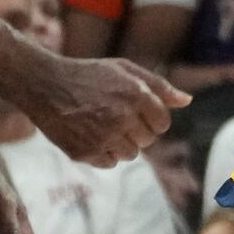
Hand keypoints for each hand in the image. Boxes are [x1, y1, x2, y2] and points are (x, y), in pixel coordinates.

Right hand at [10, 56, 185, 165]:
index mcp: (136, 95)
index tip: (137, 112)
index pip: (162, 123)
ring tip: (102, 125)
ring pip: (130, 155)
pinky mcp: (85, 153)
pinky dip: (103, 153)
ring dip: (121, 144)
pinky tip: (90, 135)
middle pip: (147, 140)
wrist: (45, 85)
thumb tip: (187, 101)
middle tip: (115, 116)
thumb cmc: (88, 75)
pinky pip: (109, 163)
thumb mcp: (124, 69)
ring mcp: (103, 137)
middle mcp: (122, 118)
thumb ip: (158, 85)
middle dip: (136, 130)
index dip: (152, 119)